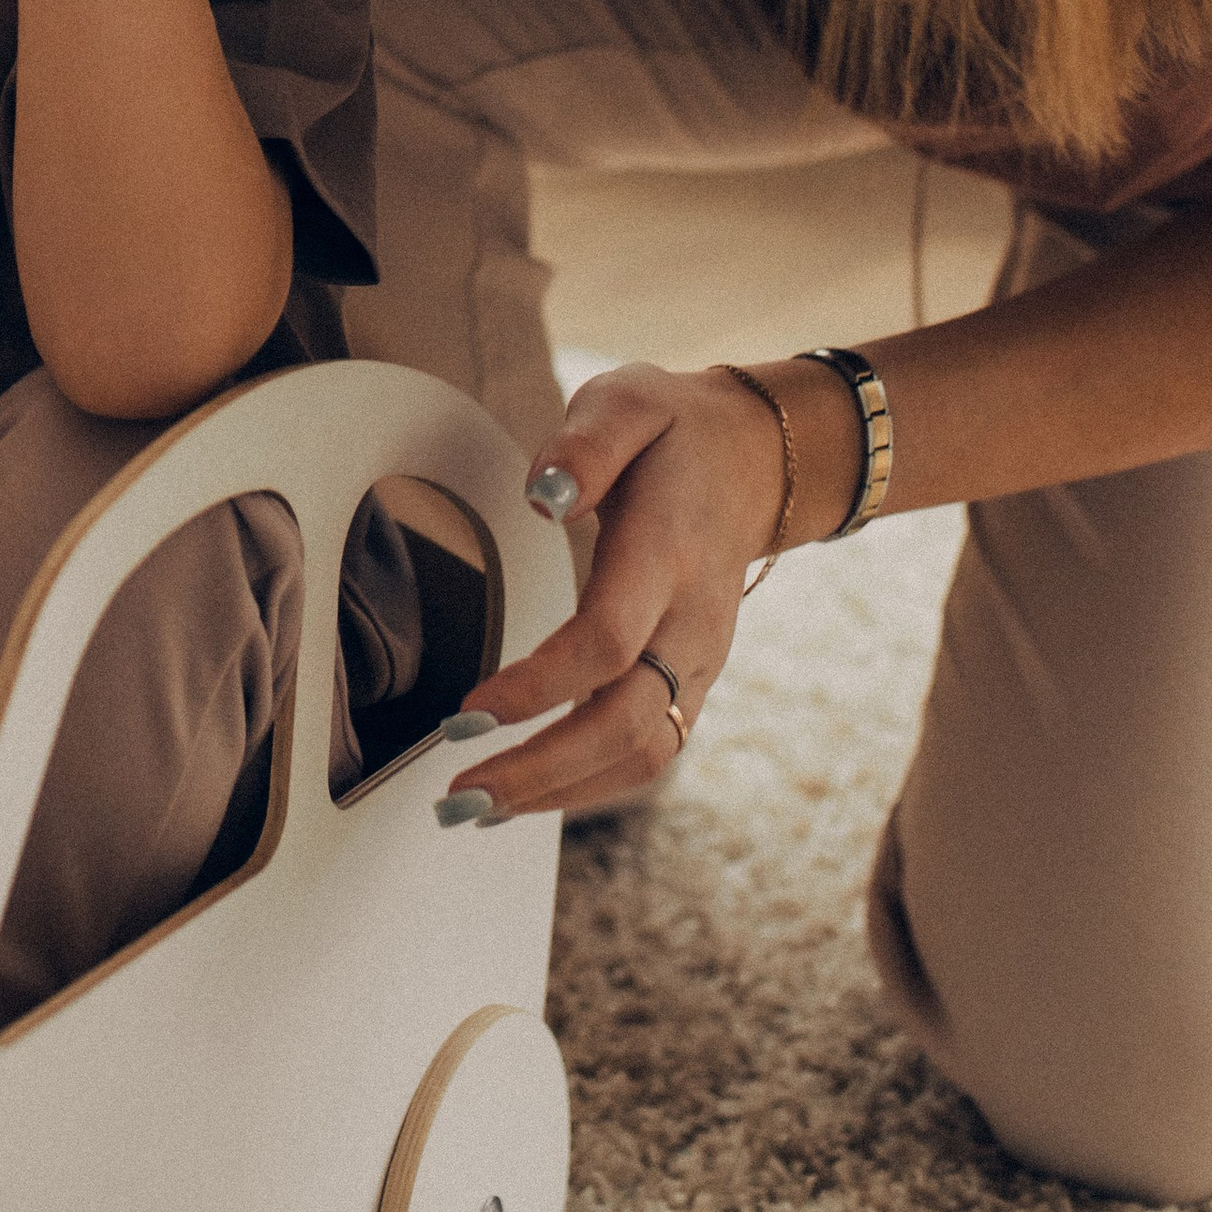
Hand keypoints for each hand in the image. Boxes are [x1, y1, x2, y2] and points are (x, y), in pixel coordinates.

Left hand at [439, 360, 789, 821]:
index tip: (465, 711)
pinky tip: (526, 793)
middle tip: (457, 797)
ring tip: (474, 810)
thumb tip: (544, 496)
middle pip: (626, 723)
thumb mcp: (628, 401)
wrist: (754, 460)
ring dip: (559, 793)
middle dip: (541, 771)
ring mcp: (701, 660)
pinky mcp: (693, 681)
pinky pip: (649, 751)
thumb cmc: (670, 430)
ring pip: (643, 753)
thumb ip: (586, 444)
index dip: (537, 686)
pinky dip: (587, 784)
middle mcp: (693, 622)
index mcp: (668, 555)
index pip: (606, 642)